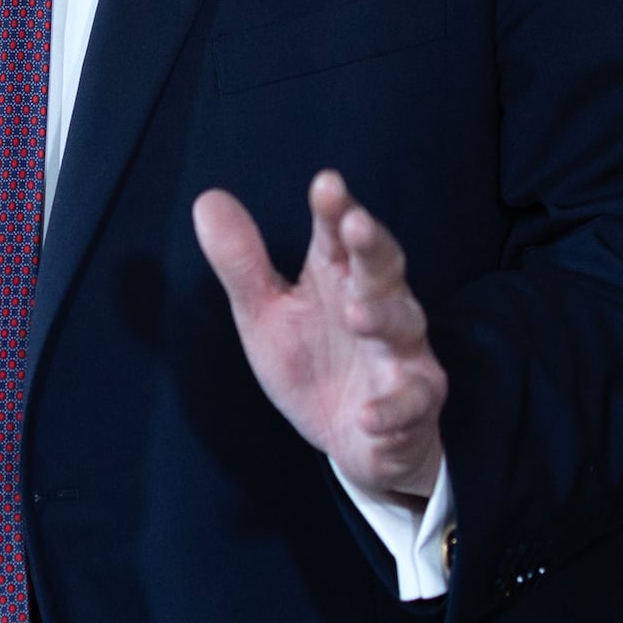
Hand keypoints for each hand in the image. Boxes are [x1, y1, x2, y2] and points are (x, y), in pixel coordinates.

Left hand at [192, 172, 449, 500]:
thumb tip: (207, 199)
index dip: (334, 209)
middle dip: (371, 245)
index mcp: (338, 277)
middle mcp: (379, 304)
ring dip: (382, 317)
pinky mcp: (415, 401)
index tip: (326, 183)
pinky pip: (411, 402)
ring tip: (356, 314)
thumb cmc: (313, 362)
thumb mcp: (266, 315)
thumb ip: (242, 264)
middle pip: (382, 266)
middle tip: (355, 224)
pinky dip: (391, 409)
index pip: (338, 234)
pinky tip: (368, 414)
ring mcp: (402, 352)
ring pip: (403, 325)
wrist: (353, 439)